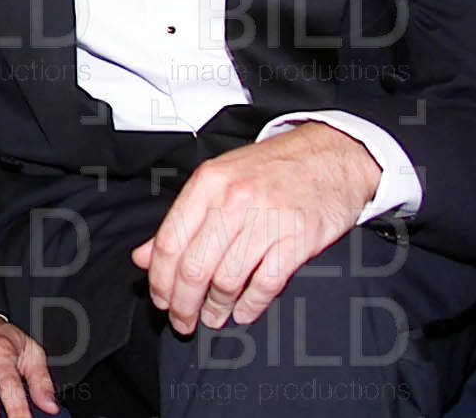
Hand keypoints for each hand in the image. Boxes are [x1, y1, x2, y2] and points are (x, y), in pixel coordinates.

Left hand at [133, 122, 381, 333]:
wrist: (331, 155)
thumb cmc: (272, 168)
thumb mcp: (219, 179)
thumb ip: (182, 219)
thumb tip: (144, 256)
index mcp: (208, 183)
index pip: (170, 241)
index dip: (160, 279)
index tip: (160, 298)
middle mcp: (233, 200)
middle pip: (195, 266)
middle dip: (183, 302)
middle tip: (182, 320)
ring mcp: (267, 220)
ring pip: (227, 278)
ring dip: (215, 307)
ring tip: (211, 318)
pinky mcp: (298, 239)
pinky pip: (266, 283)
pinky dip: (251, 304)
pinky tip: (242, 312)